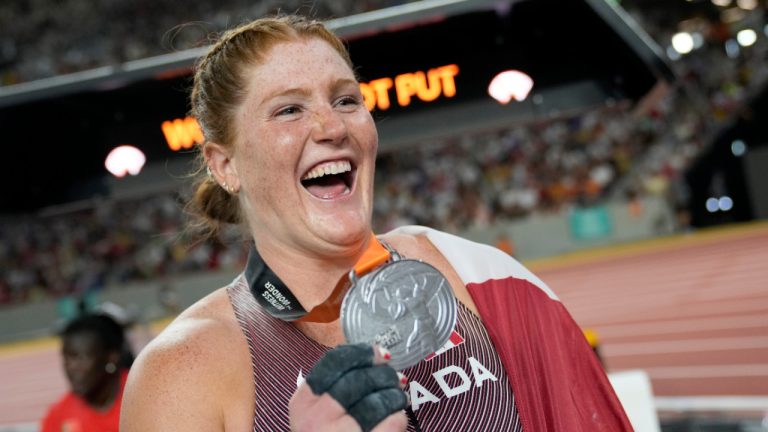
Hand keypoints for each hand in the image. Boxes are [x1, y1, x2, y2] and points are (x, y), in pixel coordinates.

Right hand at [289, 344, 407, 431]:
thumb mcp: (315, 415)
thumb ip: (334, 387)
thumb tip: (375, 358)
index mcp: (302, 403)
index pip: (334, 363)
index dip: (361, 354)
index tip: (379, 354)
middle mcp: (315, 418)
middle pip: (359, 379)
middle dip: (384, 375)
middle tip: (396, 379)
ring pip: (377, 400)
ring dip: (395, 395)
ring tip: (399, 398)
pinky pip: (391, 422)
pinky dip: (399, 417)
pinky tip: (398, 419)